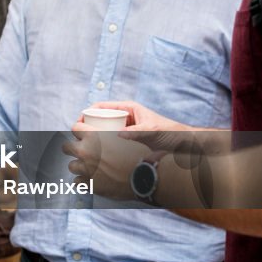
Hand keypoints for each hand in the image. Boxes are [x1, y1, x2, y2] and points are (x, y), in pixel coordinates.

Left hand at [64, 123, 152, 199]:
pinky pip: (77, 182)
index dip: (79, 131)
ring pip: (71, 166)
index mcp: (93, 136)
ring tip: (90, 167)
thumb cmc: (139, 154)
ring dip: (79, 166)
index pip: (74, 128)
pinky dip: (83, 180)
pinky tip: (91, 179)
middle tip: (83, 151)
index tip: (83, 135)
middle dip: (73, 148)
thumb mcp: (124, 137)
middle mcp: (85, 151)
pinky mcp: (89, 184)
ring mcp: (86, 169)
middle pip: (66, 147)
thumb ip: (110, 135)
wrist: (146, 175)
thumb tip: (107, 134)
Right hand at [83, 101, 201, 152]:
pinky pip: (110, 141)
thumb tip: (120, 135)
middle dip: (87, 126)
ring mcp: (125, 129)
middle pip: (99, 119)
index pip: (101, 106)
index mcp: (128, 108)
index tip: (78, 123)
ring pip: (103, 131)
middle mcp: (125, 117)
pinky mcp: (127, 140)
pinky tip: (99, 154)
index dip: (87, 113)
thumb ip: (138, 131)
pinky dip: (103, 145)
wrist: (183, 143)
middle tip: (78, 137)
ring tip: (85, 147)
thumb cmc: (170, 132)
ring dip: (93, 137)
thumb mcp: (153, 130)